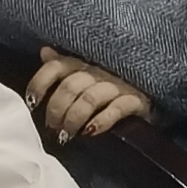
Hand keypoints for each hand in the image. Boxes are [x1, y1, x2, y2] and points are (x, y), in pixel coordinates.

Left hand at [25, 52, 149, 142]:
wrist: (154, 94)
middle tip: (52, 129)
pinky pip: (117, 108)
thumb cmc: (113, 85)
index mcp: (82, 63)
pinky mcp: (137, 100)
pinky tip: (90, 131)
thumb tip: (44, 52)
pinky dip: (102, 120)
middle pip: (70, 86)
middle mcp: (98, 70)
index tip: (32, 103)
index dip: (40, 83)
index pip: (56, 67)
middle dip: (57, 110)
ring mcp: (119, 84)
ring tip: (66, 136)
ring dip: (73, 118)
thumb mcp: (87, 72)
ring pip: (89, 98)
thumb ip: (64, 65)